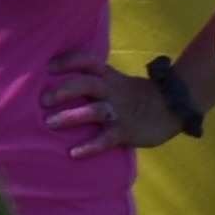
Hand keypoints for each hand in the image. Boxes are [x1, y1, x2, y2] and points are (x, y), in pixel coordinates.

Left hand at [40, 57, 183, 150]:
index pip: (87, 60)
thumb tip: (52, 81)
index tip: (48, 67)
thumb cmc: (131, 94)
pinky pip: (106, 140)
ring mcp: (118, 111)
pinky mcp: (125, 131)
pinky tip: (74, 153)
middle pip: (87, 84)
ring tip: (50, 123)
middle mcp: (111, 91)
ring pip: (94, 111)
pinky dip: (90, 147)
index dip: (68, 61)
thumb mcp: (114, 80)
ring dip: (71, 117)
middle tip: (43, 100)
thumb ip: (90, 78)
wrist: (171, 108)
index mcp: (107, 76)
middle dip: (64, 90)